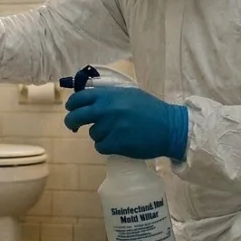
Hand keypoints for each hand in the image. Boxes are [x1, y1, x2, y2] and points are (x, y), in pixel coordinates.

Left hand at [63, 86, 188, 160]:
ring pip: (92, 133)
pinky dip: (106, 146)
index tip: (71, 109)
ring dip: (100, 134)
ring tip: (116, 132)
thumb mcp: (129, 94)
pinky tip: (118, 142)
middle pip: (76, 117)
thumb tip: (87, 97)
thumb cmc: (150, 109)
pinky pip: (100, 146)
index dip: (72, 104)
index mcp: (109, 95)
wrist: (170, 127)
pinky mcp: (116, 143)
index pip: (79, 98)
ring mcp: (111, 127)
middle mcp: (107, 109)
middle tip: (74, 126)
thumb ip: (108, 95)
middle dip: (72, 122)